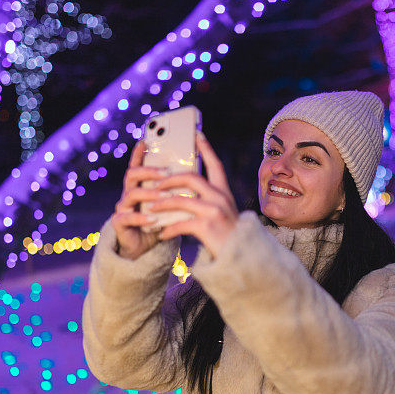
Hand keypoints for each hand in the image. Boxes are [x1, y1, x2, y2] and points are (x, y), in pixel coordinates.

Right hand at [110, 140, 170, 259]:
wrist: (144, 248)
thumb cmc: (159, 222)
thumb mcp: (168, 205)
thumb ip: (175, 191)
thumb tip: (197, 175)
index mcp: (141, 185)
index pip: (139, 164)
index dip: (140, 152)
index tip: (146, 140)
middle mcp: (129, 193)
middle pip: (133, 174)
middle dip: (150, 171)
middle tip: (167, 172)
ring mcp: (122, 207)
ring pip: (132, 194)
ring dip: (150, 194)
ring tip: (165, 196)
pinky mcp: (119, 223)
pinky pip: (127, 217)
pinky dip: (141, 218)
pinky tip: (154, 219)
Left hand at [147, 132, 238, 257]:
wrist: (243, 259)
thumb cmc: (230, 238)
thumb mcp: (224, 214)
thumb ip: (210, 202)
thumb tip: (185, 195)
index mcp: (225, 193)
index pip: (215, 165)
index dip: (206, 148)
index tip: (196, 134)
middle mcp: (221, 198)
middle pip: (191, 178)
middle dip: (169, 179)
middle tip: (156, 184)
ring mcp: (214, 211)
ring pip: (180, 199)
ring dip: (162, 203)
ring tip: (151, 208)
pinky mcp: (207, 227)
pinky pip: (180, 223)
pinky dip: (167, 228)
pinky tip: (161, 233)